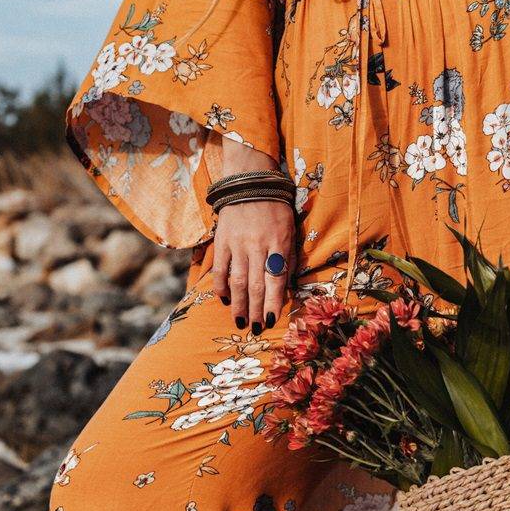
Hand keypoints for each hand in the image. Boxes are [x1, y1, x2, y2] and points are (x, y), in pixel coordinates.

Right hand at [212, 139, 295, 332]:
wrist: (248, 182)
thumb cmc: (275, 208)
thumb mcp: (290, 230)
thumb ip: (288, 257)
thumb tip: (286, 286)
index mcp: (278, 243)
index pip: (276, 278)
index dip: (274, 301)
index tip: (273, 319)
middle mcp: (257, 245)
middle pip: (255, 284)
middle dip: (257, 309)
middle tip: (257, 329)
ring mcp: (237, 244)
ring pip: (237, 281)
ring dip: (239, 304)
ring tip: (241, 321)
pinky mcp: (221, 241)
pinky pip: (219, 268)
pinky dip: (220, 286)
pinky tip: (224, 300)